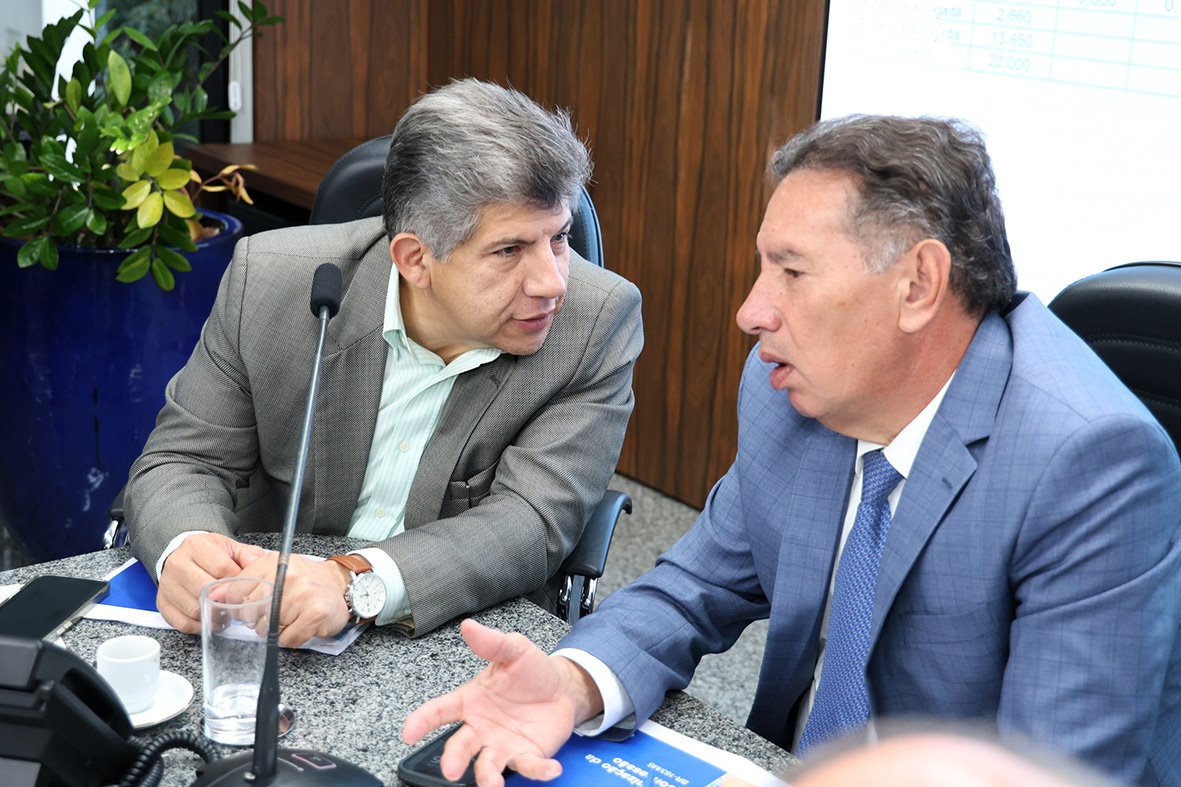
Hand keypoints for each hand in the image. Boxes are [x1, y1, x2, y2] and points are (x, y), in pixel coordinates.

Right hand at [156, 533, 265, 632]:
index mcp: (195, 546)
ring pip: (194, 609)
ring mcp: (167, 585)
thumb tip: (258, 565)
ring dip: (213, 615)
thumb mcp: (229, 547)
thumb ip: (247, 555)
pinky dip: (199, 626)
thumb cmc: (209, 554)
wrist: (182, 556)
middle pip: (205, 590)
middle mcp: (177, 564)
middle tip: (236, 602)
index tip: (245, 586)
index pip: (220, 567)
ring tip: (226, 611)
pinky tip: (210, 619)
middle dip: (225, 598)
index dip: (237, 580)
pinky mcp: (162, 603)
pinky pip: (182, 623)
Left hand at [232, 552, 351, 647]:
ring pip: (268, 629)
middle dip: (257, 620)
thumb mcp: (272, 572)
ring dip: (275, 630)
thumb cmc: (302, 581)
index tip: (248, 608)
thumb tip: (212, 595)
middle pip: (251, 613)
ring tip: (289, 618)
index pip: (237, 591)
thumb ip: (242, 583)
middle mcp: (288, 576)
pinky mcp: (315, 614)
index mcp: (272, 563)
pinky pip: (287, 639)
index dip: (239, 606)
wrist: (338, 585)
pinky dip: (289, 638)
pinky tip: (298, 626)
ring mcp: (303, 595)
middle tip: (272, 613)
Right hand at [402, 619, 604, 786]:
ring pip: (488, 765)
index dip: (422, 721)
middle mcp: (481, 728)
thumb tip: (469, 626)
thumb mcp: (514, 650)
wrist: (562, 688)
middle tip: (451, 769)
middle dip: (453, 758)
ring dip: (487, 777)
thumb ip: (491, 642)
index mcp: (471, 701)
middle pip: (460, 745)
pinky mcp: (527, 755)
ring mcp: (502, 744)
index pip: (439, 711)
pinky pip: (529, 767)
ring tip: (492, 783)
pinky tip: (550, 769)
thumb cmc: (530, 671)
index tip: (408, 732)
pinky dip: (538, 772)